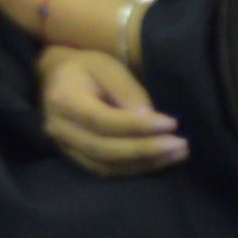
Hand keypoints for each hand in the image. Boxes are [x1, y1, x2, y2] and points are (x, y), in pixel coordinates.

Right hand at [40, 45, 184, 175]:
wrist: (56, 77)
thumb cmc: (85, 68)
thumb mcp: (107, 67)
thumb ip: (126, 91)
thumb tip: (148, 118)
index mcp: (63, 99)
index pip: (103, 120)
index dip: (138, 127)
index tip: (171, 124)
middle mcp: (58, 127)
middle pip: (104, 148)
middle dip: (146, 150)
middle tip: (181, 145)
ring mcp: (63, 145)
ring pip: (105, 165)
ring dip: (144, 163)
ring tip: (177, 154)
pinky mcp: (73, 156)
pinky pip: (104, 170)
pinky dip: (133, 169)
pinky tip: (158, 161)